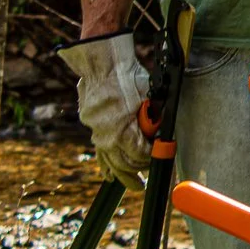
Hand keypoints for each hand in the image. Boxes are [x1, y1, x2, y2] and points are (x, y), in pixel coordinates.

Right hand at [56, 31, 150, 186]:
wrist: (103, 63)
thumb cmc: (130, 77)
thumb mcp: (150, 98)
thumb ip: (153, 121)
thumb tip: (158, 138)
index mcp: (122, 129)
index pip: (139, 155)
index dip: (151, 159)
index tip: (159, 159)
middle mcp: (106, 135)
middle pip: (123, 163)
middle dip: (137, 173)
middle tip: (146, 182)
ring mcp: (96, 130)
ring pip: (109, 160)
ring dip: (122, 174)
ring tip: (133, 185)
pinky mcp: (90, 125)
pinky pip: (98, 150)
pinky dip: (105, 164)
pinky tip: (109, 176)